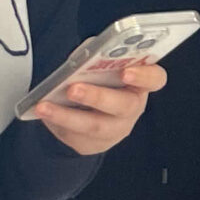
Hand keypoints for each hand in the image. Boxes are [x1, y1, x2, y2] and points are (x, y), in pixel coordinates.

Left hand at [31, 60, 163, 155]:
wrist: (90, 110)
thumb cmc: (100, 79)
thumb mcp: (101, 63)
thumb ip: (98, 57)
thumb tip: (85, 55)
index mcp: (140, 83)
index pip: (155, 79)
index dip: (144, 76)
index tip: (126, 72)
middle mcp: (132, 107)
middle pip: (124, 106)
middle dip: (97, 97)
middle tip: (73, 89)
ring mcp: (116, 129)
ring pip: (95, 126)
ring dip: (68, 115)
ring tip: (45, 106)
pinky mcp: (96, 144)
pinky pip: (77, 137)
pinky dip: (58, 124)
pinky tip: (44, 114)